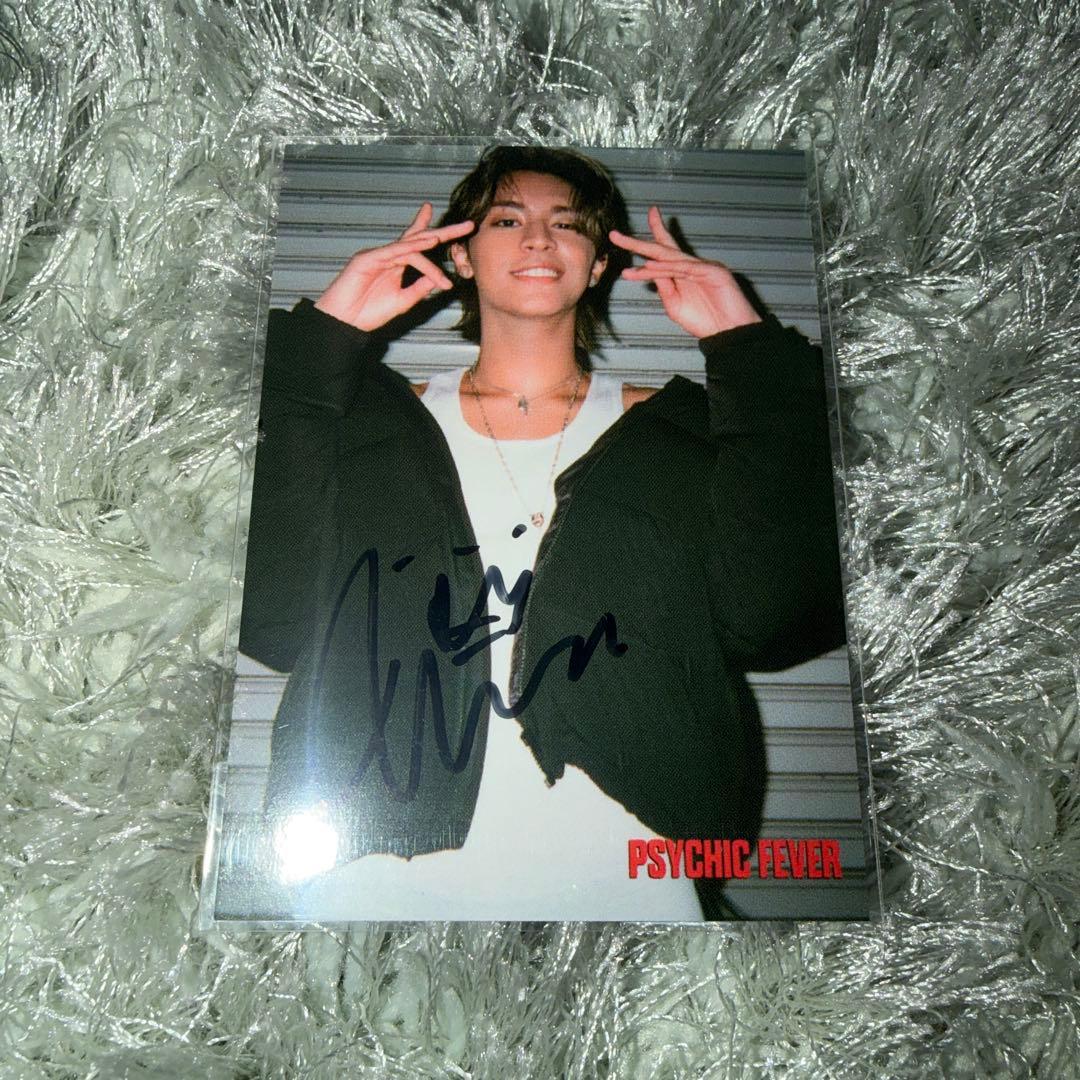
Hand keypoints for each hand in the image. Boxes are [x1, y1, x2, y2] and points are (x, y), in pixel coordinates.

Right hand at [314, 205, 474, 330]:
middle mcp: (388, 256)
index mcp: (395, 264)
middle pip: (419, 238)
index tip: (460, 231)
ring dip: (430, 243)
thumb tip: (437, 280)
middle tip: (467, 225)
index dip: (437, 235)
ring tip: (450, 237)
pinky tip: (427, 244)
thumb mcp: (402, 301)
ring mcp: (377, 255)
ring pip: (410, 247)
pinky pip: (394, 252)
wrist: (344, 322)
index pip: (420, 246)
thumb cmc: (367, 313)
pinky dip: (411, 248)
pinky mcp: (367, 259)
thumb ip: (418, 289)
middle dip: (444, 231)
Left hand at [610, 206, 760, 337]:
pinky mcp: (713, 271)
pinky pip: (684, 269)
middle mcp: (692, 265)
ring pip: (670, 259)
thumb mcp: (675, 306)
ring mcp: (704, 266)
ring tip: (626, 249)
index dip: (648, 238)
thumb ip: (664, 288)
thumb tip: (648, 271)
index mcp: (684, 272)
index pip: (663, 251)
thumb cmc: (706, 321)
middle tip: (615, 235)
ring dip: (647, 256)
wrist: (731, 334)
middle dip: (638, 242)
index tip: (625, 232)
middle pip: (662, 249)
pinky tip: (650, 266)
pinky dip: (666, 268)